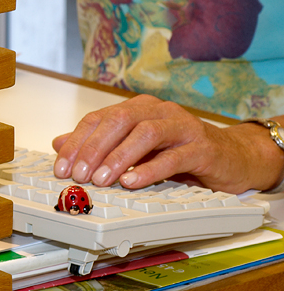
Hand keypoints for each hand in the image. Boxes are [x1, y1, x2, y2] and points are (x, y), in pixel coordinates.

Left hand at [51, 94, 283, 193]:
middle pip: (118, 121)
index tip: (62, 167)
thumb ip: (98, 144)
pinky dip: (150, 170)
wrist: (231, 157)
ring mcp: (182, 126)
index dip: (77, 143)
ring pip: (145, 134)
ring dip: (119, 158)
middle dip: (94, 148)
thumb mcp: (134, 147)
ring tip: (102, 179)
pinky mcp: (202, 147)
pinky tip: (133, 182)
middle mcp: (158, 111)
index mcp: (138, 108)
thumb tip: (59, 144)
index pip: (98, 119)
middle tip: (79, 174)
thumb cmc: (179, 151)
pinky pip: (173, 156)